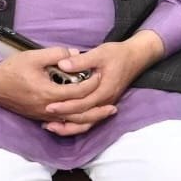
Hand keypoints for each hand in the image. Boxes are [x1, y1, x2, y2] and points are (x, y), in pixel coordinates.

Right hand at [0, 46, 98, 121]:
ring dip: (87, 120)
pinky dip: (73, 123)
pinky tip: (83, 120)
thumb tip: (75, 54)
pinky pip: (59, 123)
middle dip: (96, 112)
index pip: (77, 92)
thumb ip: (57, 54)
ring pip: (69, 122)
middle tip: (114, 108)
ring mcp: (41, 115)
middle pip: (77, 114)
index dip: (91, 84)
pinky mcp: (38, 116)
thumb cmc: (12, 69)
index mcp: (47, 93)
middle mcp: (46, 108)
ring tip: (103, 115)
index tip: (101, 74)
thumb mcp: (34, 56)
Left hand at [42, 31, 164, 131]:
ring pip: (86, 124)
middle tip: (44, 115)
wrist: (136, 57)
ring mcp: (105, 105)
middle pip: (83, 118)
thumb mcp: (100, 53)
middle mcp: (106, 101)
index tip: (48, 105)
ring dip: (68, 127)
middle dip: (63, 118)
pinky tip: (61, 123)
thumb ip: (81, 60)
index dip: (65, 106)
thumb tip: (62, 64)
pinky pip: (89, 121)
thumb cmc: (118, 54)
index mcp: (105, 90)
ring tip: (49, 126)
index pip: (83, 104)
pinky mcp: (103, 105)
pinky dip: (75, 125)